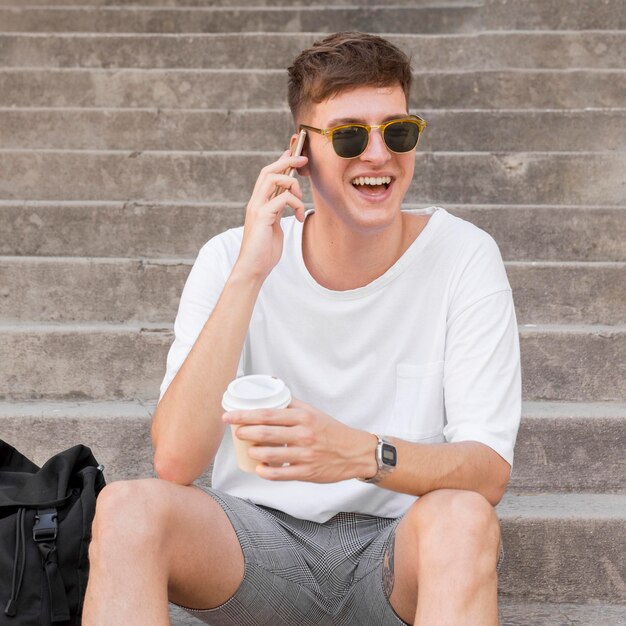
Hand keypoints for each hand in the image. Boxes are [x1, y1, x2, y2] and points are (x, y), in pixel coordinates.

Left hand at [222, 398, 376, 482]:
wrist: (354, 452)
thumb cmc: (330, 430)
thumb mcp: (312, 412)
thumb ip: (291, 402)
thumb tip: (272, 385)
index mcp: (303, 416)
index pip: (267, 414)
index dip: (244, 415)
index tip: (229, 416)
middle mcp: (304, 434)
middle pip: (265, 433)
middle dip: (245, 432)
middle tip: (236, 432)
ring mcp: (305, 454)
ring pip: (271, 454)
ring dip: (254, 451)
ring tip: (248, 448)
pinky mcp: (307, 472)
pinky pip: (281, 474)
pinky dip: (266, 471)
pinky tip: (259, 468)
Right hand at [234, 150, 307, 281]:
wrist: (254, 268)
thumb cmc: (264, 251)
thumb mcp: (274, 226)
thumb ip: (278, 211)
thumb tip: (287, 199)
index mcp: (258, 203)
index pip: (267, 175)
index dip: (281, 162)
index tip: (296, 156)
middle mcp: (255, 202)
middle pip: (268, 170)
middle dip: (287, 161)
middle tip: (304, 159)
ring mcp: (257, 208)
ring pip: (273, 179)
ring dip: (292, 183)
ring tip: (301, 199)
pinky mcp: (262, 216)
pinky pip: (282, 199)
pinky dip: (296, 204)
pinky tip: (299, 218)